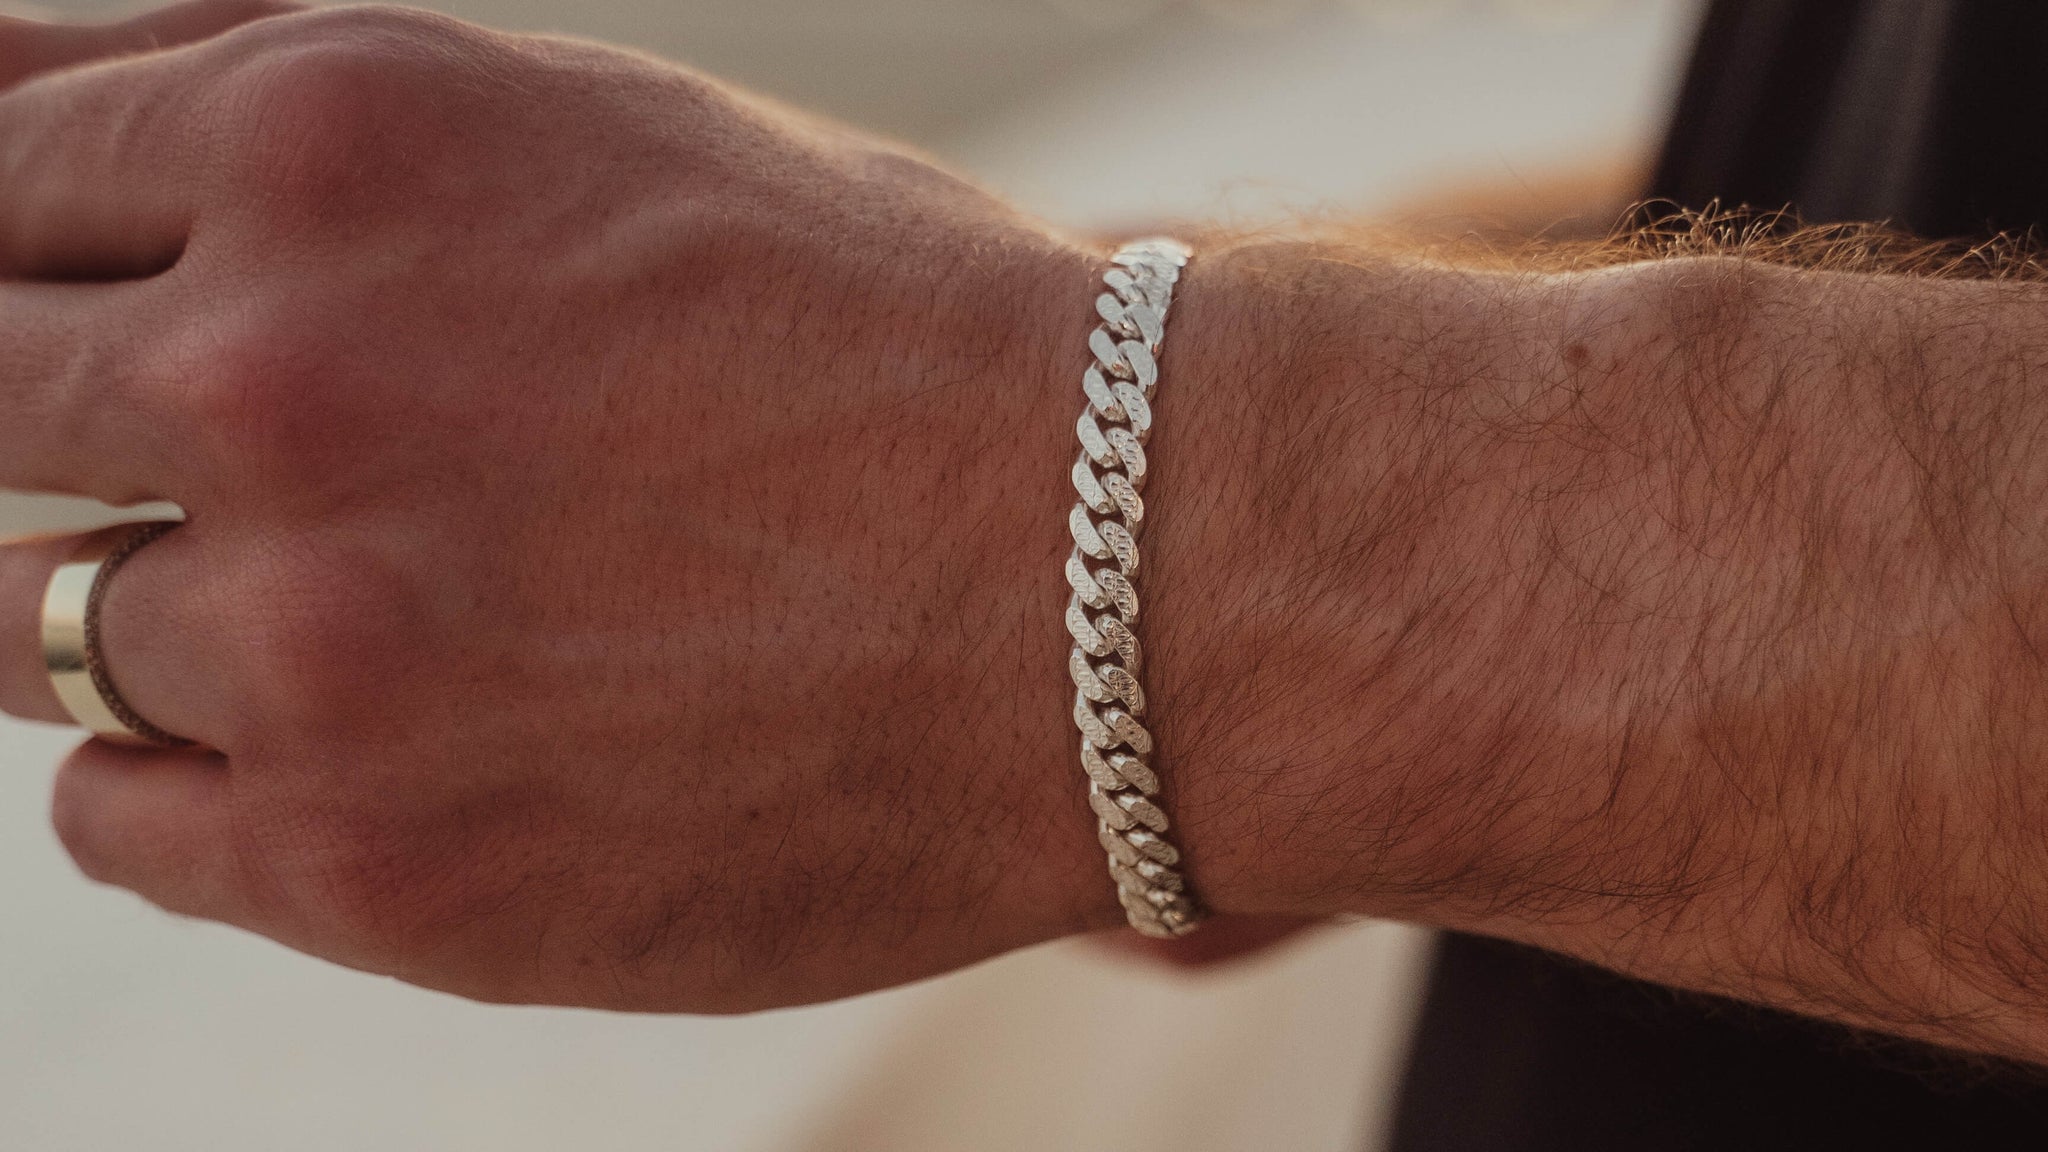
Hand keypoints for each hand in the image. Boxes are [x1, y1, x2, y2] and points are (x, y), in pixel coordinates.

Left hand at [0, 1, 1140, 1009]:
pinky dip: (193, 772)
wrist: (1107, 585)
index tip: (61, 309)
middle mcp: (279, 380)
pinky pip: (116, 815)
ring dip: (147, 604)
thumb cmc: (875, 338)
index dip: (18, 248)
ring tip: (360, 603)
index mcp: (331, 147)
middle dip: (53, 413)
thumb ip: (280, 106)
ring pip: (33, 624)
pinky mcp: (370, 862)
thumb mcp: (591, 128)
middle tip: (242, 464)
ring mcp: (313, 640)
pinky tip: (357, 733)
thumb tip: (15, 110)